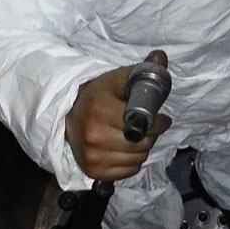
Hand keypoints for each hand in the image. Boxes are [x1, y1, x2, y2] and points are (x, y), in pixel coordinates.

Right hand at [65, 66, 170, 180]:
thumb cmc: (97, 96)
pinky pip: (129, 171)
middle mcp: (95, 135)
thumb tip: (161, 57)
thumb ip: (143, 70)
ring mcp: (93, 156)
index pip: (144, 123)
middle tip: (147, 127)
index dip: (158, 122)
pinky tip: (125, 149)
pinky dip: (132, 162)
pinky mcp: (94, 171)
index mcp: (101, 109)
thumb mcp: (116, 79)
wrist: (68, 116)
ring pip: (138, 158)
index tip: (161, 118)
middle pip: (142, 143)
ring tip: (134, 136)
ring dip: (142, 148)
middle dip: (150, 135)